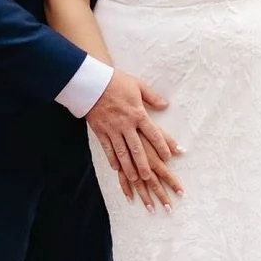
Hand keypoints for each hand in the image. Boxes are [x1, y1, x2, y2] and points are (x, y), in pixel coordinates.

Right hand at [85, 71, 182, 210]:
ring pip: (122, 152)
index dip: (162, 146)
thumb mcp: (138, 85)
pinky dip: (112, 159)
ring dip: (129, 166)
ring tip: (135, 178)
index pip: (153, 133)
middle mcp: (126, 124)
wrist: (92, 83)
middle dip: (144, 164)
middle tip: (149, 177)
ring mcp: (112, 129)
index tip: (168, 157)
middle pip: (137, 148)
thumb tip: (165, 105)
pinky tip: (116, 168)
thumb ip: (152, 97)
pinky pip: (107, 148)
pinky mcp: (100, 131)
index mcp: (138, 114)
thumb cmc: (116, 82)